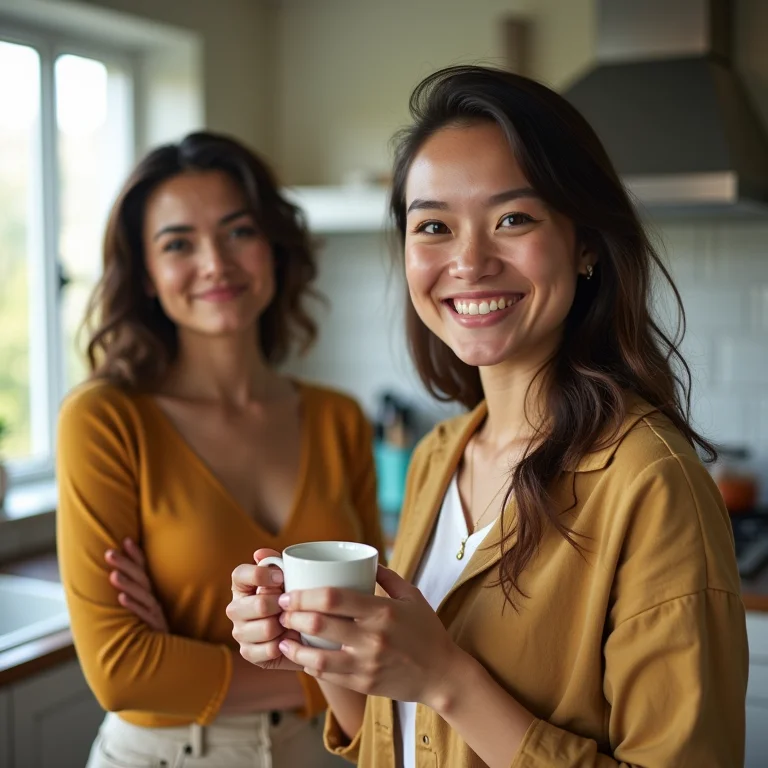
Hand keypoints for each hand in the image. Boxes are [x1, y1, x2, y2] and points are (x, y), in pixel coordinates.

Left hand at [104, 538, 168, 632]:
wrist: (167, 655)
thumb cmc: (151, 631)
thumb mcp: (145, 610)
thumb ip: (135, 594)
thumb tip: (113, 577)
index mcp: (151, 593)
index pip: (144, 569)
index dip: (135, 554)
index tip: (125, 539)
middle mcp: (154, 599)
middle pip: (141, 578)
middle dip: (125, 564)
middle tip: (109, 553)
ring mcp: (155, 612)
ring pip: (141, 594)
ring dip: (127, 584)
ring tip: (113, 575)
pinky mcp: (154, 626)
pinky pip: (142, 614)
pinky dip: (133, 605)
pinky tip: (122, 598)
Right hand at [226, 548, 302, 671]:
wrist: (303, 633)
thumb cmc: (292, 599)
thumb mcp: (289, 579)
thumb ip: (277, 563)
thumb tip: (260, 553)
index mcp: (242, 585)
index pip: (239, 574)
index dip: (260, 575)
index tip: (281, 578)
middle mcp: (235, 608)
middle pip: (257, 604)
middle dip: (281, 605)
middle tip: (292, 605)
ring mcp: (240, 632)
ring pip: (265, 628)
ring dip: (285, 626)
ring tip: (293, 622)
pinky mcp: (248, 653)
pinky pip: (269, 649)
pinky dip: (286, 644)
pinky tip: (290, 639)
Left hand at [277, 565, 462, 707]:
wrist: (442, 675)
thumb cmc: (427, 631)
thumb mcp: (412, 596)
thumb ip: (387, 576)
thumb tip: (366, 559)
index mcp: (381, 611)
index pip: (334, 598)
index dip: (305, 595)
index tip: (290, 592)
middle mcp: (372, 638)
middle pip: (319, 624)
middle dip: (292, 616)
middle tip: (282, 610)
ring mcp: (366, 664)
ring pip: (317, 657)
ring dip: (294, 646)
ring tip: (282, 637)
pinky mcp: (364, 683)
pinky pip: (328, 676)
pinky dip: (309, 665)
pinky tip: (299, 657)